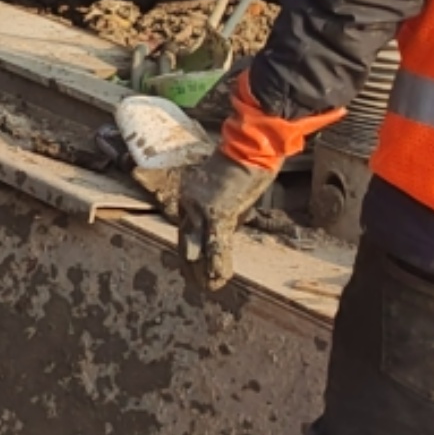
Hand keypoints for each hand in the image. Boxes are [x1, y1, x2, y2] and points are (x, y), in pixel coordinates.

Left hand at [175, 155, 272, 290]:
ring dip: (203, 270)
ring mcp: (200, 208)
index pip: (185, 228)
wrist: (249, 147)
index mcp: (190, 195)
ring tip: (207, 287)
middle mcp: (189, 203)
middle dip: (190, 266)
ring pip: (197, 246)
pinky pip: (215, 244)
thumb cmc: (242, 160)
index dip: (188, 250)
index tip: (191, 266)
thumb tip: (225, 215)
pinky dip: (218, 263)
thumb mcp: (223, 183)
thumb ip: (219, 200)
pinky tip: (219, 278)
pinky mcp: (217, 213)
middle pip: (185, 240)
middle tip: (194, 284)